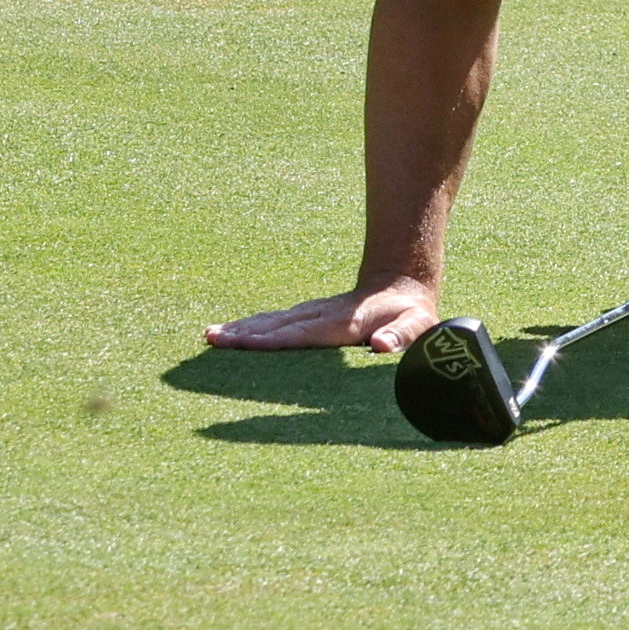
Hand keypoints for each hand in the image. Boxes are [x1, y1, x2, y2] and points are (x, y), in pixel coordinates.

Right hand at [207, 277, 441, 354]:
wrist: (402, 284)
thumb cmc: (413, 314)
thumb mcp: (418, 326)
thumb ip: (402, 336)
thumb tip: (379, 344)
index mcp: (343, 323)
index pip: (300, 334)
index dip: (271, 340)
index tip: (242, 342)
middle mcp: (321, 316)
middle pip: (276, 325)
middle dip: (243, 333)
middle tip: (210, 338)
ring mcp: (313, 313)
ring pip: (271, 321)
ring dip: (241, 329)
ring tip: (210, 335)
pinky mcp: (309, 315)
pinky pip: (276, 322)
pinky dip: (252, 327)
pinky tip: (233, 332)